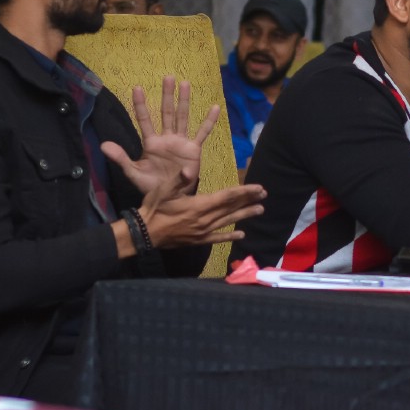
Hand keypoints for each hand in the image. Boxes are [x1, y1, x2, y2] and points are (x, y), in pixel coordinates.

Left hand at [101, 77, 220, 196]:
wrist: (170, 199)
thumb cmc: (152, 186)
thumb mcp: (133, 173)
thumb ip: (120, 158)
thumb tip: (103, 145)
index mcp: (151, 143)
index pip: (145, 120)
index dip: (141, 105)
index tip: (137, 88)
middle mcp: (166, 138)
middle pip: (166, 113)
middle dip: (167, 95)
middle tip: (168, 77)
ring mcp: (181, 142)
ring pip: (182, 117)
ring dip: (184, 101)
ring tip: (185, 83)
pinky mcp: (194, 150)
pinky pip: (202, 133)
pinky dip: (208, 121)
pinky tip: (215, 108)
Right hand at [142, 183, 266, 248]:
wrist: (144, 233)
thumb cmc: (153, 208)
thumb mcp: (164, 190)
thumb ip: (179, 180)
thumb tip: (190, 169)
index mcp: (199, 205)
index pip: (227, 197)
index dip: (244, 191)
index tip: (259, 188)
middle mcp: (205, 219)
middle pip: (231, 208)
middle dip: (248, 201)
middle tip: (264, 195)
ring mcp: (203, 232)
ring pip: (228, 222)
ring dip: (244, 215)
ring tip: (259, 210)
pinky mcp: (198, 240)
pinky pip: (218, 238)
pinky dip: (230, 236)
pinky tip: (241, 235)